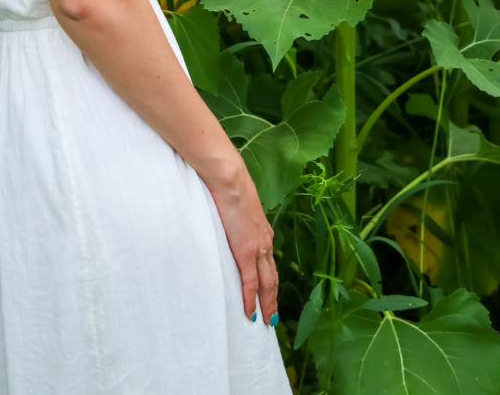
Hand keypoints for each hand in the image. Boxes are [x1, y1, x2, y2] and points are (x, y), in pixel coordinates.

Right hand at [207, 158, 278, 325]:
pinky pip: (251, 282)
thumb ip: (234, 217)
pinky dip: (251, 299)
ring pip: (267, 283)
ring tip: (265, 320)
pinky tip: (250, 311)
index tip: (269, 294)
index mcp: (262, 230)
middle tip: (271, 316)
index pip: (269, 262)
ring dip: (267, 303)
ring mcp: (258, 247)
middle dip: (272, 298)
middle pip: (272, 277)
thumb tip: (226, 219)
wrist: (229, 179)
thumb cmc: (227, 185)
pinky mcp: (246, 252)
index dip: (270, 280)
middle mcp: (265, 241)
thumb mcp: (235, 204)